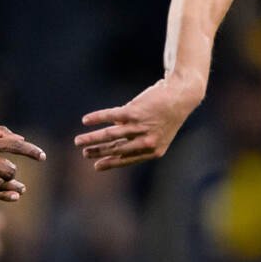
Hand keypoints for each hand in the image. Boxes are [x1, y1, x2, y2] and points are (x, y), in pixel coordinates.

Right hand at [0, 122, 44, 201]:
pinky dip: (3, 195)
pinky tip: (14, 197)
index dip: (30, 151)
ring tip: (21, 189)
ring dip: (12, 186)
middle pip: (8, 169)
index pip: (14, 146)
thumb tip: (21, 139)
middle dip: (14, 172)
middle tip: (14, 173)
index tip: (42, 156)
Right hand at [74, 77, 201, 169]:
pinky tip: (85, 120)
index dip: (110, 163)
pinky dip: (97, 118)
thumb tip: (113, 139)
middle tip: (84, 153)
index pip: (127, 159)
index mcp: (153, 151)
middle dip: (97, 152)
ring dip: (92, 139)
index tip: (96, 166)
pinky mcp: (134, 111)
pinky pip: (110, 116)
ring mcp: (140, 127)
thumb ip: (138, 139)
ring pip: (110, 135)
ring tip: (79, 141)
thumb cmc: (168, 114)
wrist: (181, 95)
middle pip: (116, 149)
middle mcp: (146, 141)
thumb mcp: (158, 133)